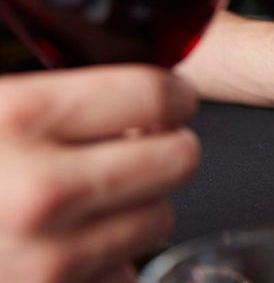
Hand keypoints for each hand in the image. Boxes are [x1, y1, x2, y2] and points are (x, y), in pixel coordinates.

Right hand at [0, 66, 199, 282]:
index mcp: (18, 117)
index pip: (152, 94)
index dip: (174, 93)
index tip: (174, 98)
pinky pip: (126, 271)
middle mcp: (41, 191)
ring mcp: (50, 257)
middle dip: (170, 148)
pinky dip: (112, 258)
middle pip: (178, 159)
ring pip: (161, 219)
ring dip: (142, 206)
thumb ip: (55, 94)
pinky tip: (73, 241)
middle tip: (147, 147)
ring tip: (96, 198)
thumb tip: (138, 86)